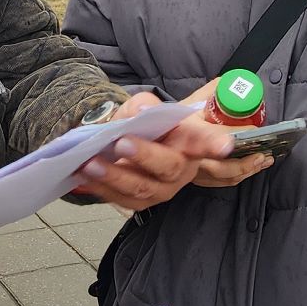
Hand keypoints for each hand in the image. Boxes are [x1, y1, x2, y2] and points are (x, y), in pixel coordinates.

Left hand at [72, 91, 233, 208]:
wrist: (129, 142)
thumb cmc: (145, 124)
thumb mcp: (144, 107)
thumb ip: (144, 104)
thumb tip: (144, 109)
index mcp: (190, 140)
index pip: (206, 140)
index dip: (216, 144)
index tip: (224, 146)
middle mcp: (181, 167)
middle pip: (168, 166)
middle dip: (144, 156)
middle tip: (120, 143)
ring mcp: (163, 188)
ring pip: (141, 188)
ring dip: (114, 176)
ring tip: (90, 163)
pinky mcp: (143, 201)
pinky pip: (121, 199)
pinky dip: (100, 188)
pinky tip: (81, 178)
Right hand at [174, 79, 274, 187]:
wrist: (149, 141)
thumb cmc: (170, 121)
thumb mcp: (187, 104)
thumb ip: (209, 93)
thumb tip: (231, 84)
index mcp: (186, 133)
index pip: (211, 136)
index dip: (235, 136)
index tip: (252, 131)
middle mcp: (187, 157)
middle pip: (221, 167)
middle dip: (246, 162)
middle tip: (264, 153)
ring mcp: (191, 172)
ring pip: (224, 177)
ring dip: (247, 170)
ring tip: (264, 160)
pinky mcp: (195, 179)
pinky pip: (221, 182)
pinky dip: (238, 177)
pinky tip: (251, 168)